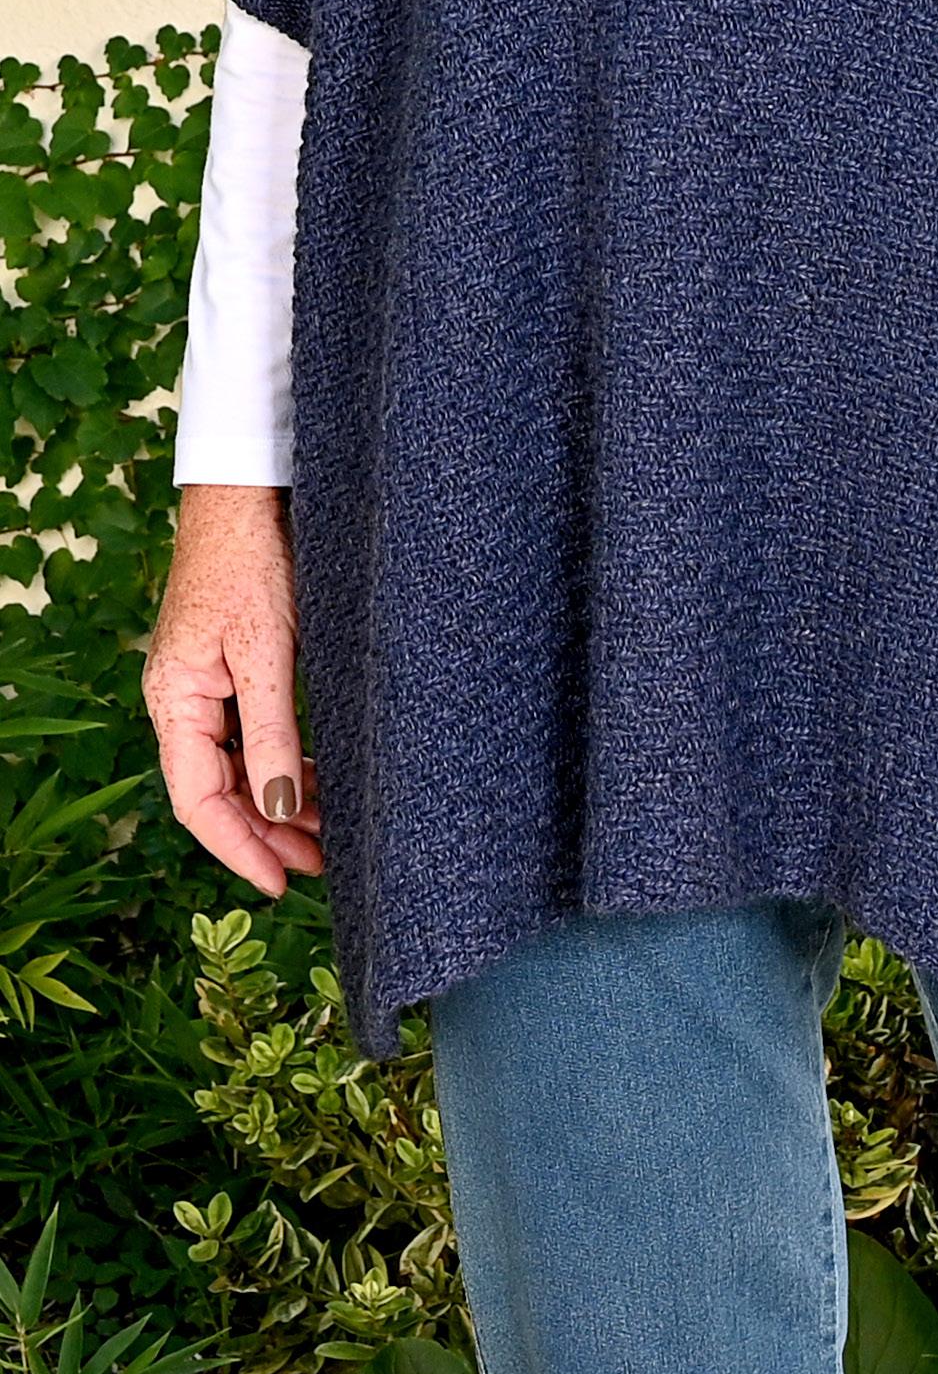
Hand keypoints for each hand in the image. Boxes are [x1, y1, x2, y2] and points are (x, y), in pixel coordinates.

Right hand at [143, 486, 322, 893]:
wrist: (250, 489)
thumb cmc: (252, 560)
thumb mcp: (268, 650)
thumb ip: (272, 730)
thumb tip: (277, 810)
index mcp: (175, 700)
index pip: (199, 801)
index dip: (239, 848)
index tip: (280, 884)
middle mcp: (182, 699)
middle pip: (218, 790)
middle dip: (265, 831)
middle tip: (319, 863)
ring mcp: (206, 683)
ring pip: (238, 763)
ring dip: (278, 799)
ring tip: (327, 827)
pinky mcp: (233, 664)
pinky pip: (251, 732)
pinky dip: (282, 759)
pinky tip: (314, 776)